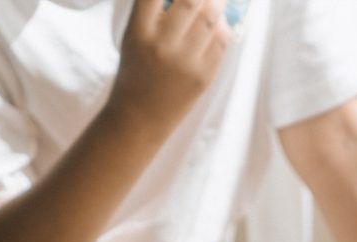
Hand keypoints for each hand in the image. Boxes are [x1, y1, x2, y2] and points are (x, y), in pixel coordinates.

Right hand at [108, 0, 229, 132]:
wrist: (141, 116)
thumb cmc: (137, 70)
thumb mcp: (133, 36)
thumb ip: (152, 12)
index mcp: (140, 31)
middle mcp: (163, 45)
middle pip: (191, 0)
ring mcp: (186, 62)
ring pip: (211, 20)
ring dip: (216, 3)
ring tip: (216, 1)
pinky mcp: (204, 76)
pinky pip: (221, 43)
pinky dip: (223, 27)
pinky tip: (220, 23)